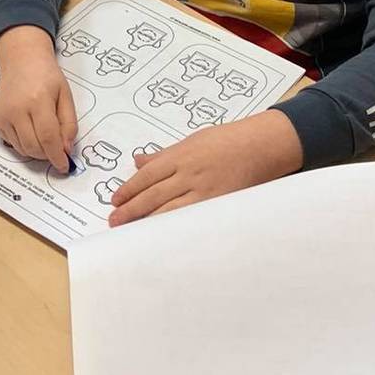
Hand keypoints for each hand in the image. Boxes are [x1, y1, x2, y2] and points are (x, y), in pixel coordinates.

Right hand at [0, 25, 75, 171]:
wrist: (21, 60)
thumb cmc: (47, 76)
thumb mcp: (66, 96)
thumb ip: (69, 124)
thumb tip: (66, 150)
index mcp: (38, 100)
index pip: (48, 138)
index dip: (57, 156)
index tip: (64, 166)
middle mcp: (16, 109)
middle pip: (34, 147)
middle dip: (47, 155)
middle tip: (56, 150)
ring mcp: (3, 115)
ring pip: (22, 149)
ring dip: (36, 150)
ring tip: (43, 135)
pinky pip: (12, 142)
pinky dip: (23, 143)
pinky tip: (29, 127)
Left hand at [109, 110, 302, 226]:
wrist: (260, 146)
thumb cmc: (227, 141)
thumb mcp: (191, 140)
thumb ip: (164, 155)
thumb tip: (138, 161)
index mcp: (181, 155)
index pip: (147, 176)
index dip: (128, 190)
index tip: (115, 200)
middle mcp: (190, 174)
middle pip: (153, 195)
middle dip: (131, 209)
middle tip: (115, 220)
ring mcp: (205, 191)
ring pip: (169, 210)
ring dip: (148, 221)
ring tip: (131, 230)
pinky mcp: (218, 205)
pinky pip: (191, 218)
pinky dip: (174, 226)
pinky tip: (162, 234)